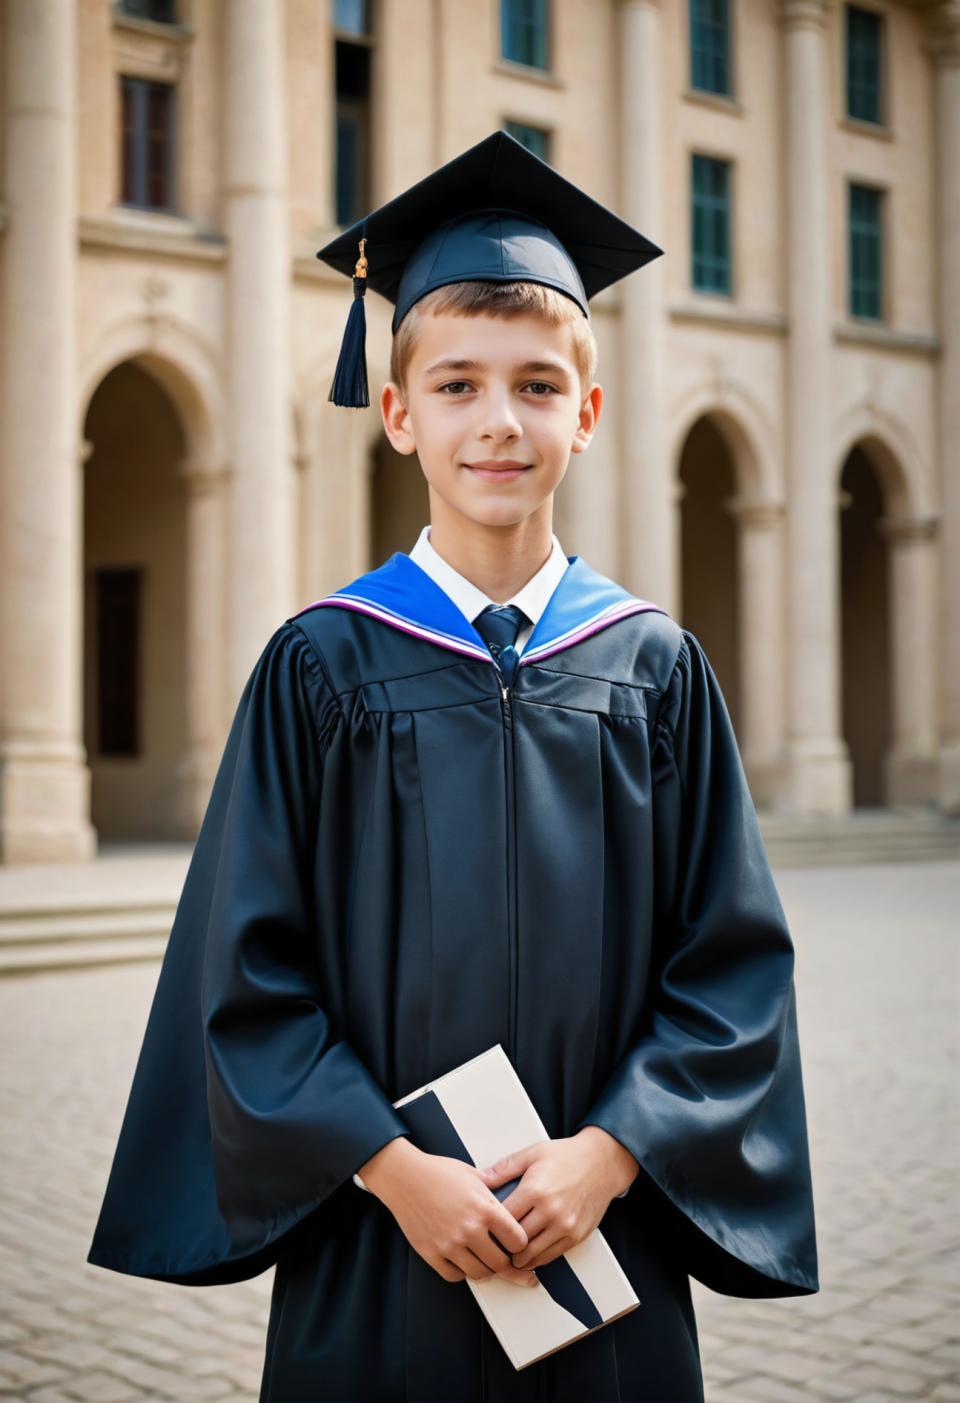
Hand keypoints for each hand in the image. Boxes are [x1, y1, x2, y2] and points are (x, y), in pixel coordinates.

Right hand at [359, 1137, 541, 1289]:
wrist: (404, 1177)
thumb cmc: (438, 1172)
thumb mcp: (474, 1174)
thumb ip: (495, 1189)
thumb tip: (512, 1192)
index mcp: (485, 1208)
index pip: (518, 1240)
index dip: (521, 1244)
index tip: (518, 1244)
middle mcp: (469, 1229)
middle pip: (501, 1263)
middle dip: (506, 1263)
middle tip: (506, 1259)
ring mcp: (450, 1244)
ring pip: (479, 1273)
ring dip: (485, 1269)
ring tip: (485, 1260)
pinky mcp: (432, 1253)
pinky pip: (455, 1276)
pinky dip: (462, 1271)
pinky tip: (463, 1261)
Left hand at [476, 1129, 638, 1270]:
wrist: (601, 1162)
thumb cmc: (566, 1156)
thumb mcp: (532, 1153)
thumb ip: (505, 1168)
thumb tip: (481, 1179)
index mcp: (535, 1190)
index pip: (503, 1220)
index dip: (489, 1226)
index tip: (482, 1228)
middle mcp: (550, 1211)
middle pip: (516, 1240)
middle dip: (501, 1245)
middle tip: (490, 1245)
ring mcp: (565, 1226)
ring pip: (532, 1254)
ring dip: (517, 1257)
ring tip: (506, 1252)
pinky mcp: (576, 1236)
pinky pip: (550, 1256)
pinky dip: (536, 1259)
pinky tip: (526, 1254)